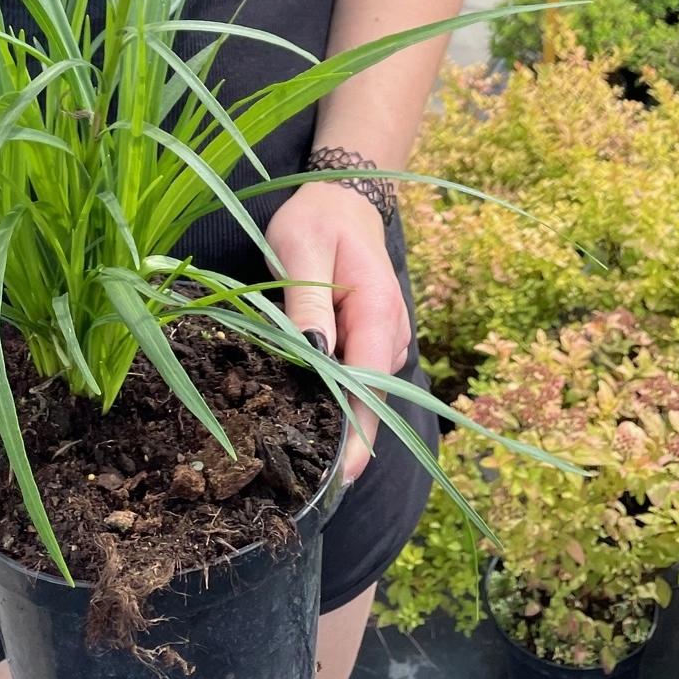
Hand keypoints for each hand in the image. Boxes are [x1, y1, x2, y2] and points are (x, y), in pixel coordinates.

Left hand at [265, 182, 411, 482]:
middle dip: (340, 439)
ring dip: (333, 415)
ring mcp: (386, 339)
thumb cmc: (316, 220)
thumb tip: (313, 356)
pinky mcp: (372, 342)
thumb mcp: (301, 251)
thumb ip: (308, 304)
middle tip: (295, 476)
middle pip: (369, 399)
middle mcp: (391, 333)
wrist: (341, 199)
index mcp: (379, 312)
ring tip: (286, 443)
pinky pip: (355, 377)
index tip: (337, 480)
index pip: (370, 388)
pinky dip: (332, 393)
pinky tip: (300, 404)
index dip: (357, 437)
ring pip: (361, 391)